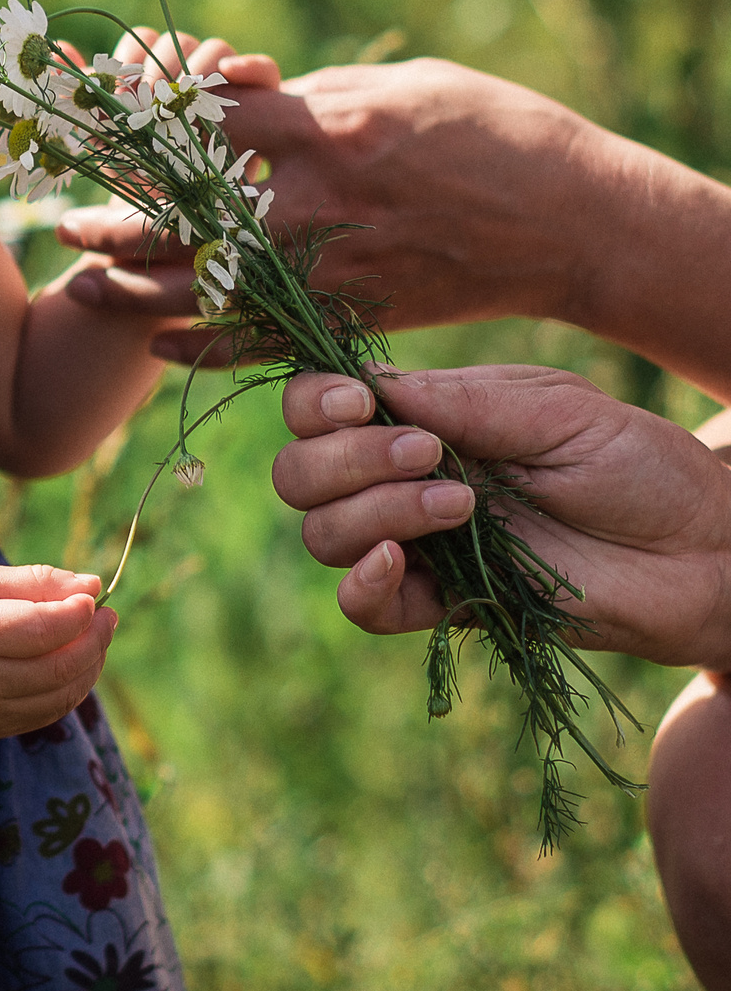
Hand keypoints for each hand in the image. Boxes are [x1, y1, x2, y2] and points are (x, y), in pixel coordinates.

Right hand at [0, 564, 115, 737]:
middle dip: (94, 640)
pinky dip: (69, 690)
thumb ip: (33, 582)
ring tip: (92, 639)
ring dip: (89, 667)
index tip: (92, 597)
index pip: (40, 628)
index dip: (78, 614)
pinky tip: (71, 665)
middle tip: (106, 616)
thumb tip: (92, 585)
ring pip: (59, 696)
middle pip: (58, 666)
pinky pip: (46, 714)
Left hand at [61, 59, 615, 361]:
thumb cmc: (493, 132)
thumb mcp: (398, 86)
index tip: (87, 119)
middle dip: (112, 212)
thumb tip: (236, 95)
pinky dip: (199, 347)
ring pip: (200, 283)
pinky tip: (158, 343)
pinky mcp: (350, 314)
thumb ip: (307, 97)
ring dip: (135, 284)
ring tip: (86, 280)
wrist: (575, 223)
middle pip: (177, 209)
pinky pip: (255, 344)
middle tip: (62, 216)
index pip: (196, 119)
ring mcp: (329, 264)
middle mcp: (313, 199)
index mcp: (322, 126)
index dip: (133, 117)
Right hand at [273, 365, 730, 669]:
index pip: (318, 407)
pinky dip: (363, 585)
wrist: (705, 555)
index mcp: (421, 419)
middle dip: (346, 460)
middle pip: (300, 474)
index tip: (361, 402)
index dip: (314, 402)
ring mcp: (418, 545)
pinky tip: (402, 564)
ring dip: (374, 513)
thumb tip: (371, 383)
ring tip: (462, 507)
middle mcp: (401, 479)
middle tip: (431, 455)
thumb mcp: (561, 413)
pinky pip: (363, 607)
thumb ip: (466, 403)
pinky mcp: (443, 604)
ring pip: (323, 535)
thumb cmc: (642, 469)